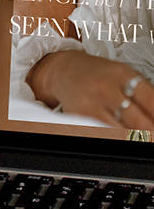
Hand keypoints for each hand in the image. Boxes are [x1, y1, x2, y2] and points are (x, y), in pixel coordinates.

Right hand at [28, 48, 153, 129]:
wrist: (63, 69)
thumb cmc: (97, 74)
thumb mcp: (123, 74)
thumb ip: (144, 93)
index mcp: (123, 75)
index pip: (151, 101)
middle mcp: (107, 88)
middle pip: (138, 120)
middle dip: (149, 132)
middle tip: (150, 136)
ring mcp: (92, 103)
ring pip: (121, 131)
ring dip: (132, 137)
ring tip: (138, 139)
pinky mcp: (80, 116)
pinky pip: (102, 132)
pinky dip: (114, 137)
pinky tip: (119, 137)